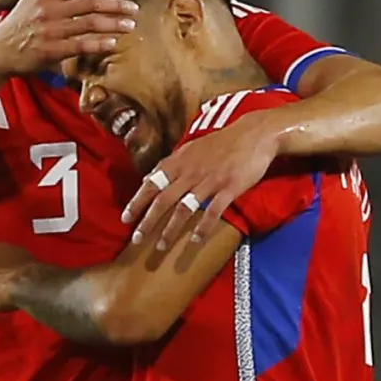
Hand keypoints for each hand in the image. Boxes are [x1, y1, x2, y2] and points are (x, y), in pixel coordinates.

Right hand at [0, 0, 136, 78]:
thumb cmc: (18, 23)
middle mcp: (50, 10)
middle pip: (90, 4)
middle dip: (116, 5)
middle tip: (134, 8)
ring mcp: (51, 30)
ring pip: (89, 24)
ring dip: (113, 24)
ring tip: (129, 25)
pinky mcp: (51, 51)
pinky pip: (80, 45)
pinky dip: (98, 44)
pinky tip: (112, 43)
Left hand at [124, 109, 284, 258]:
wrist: (254, 133)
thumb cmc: (222, 143)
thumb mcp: (191, 149)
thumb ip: (170, 165)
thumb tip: (148, 179)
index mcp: (180, 161)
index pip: (152, 183)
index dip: (137, 202)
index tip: (125, 219)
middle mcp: (191, 171)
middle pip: (163, 199)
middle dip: (148, 221)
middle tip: (136, 240)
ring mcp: (211, 180)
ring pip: (185, 208)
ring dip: (170, 229)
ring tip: (161, 246)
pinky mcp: (230, 187)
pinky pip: (213, 211)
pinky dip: (203, 227)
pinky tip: (195, 240)